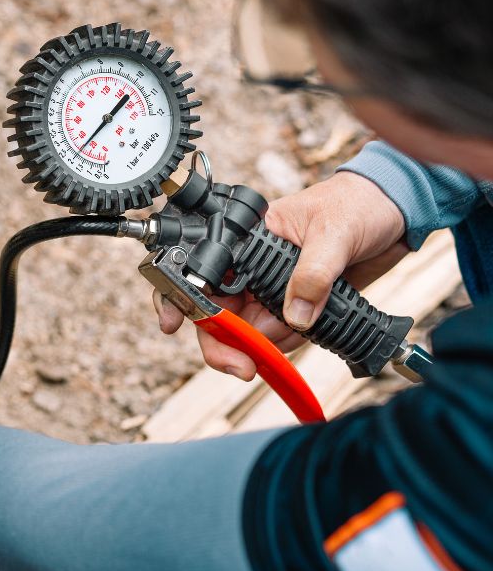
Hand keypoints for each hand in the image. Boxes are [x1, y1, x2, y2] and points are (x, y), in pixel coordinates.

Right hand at [153, 171, 408, 379]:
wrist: (397, 213)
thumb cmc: (358, 204)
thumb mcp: (334, 233)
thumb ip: (313, 274)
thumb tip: (296, 315)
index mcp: (246, 239)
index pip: (200, 270)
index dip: (180, 298)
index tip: (173, 324)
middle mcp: (251, 268)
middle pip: (215, 314)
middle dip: (226, 344)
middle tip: (243, 366)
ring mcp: (271, 290)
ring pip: (248, 333)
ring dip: (272, 341)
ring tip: (308, 320)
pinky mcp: (295, 306)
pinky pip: (279, 337)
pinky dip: (294, 340)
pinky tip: (316, 322)